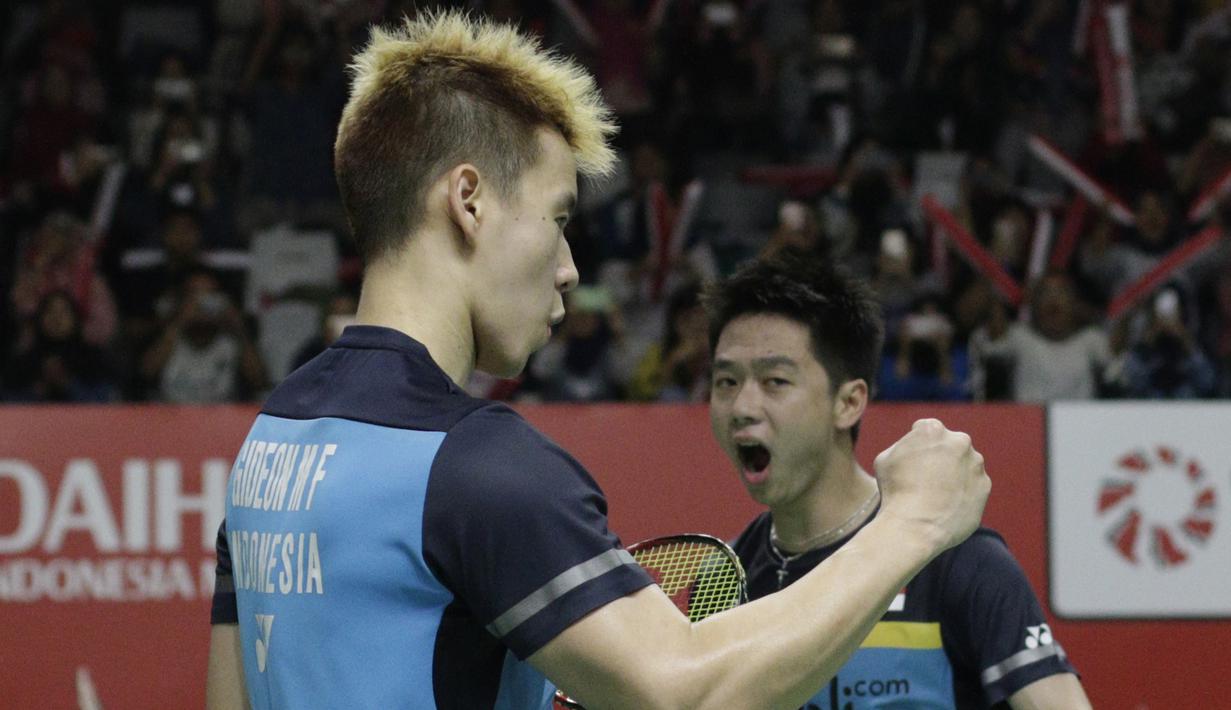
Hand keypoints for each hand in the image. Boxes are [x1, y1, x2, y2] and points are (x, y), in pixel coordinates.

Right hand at [873, 419, 989, 553]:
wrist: (915, 527)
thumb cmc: (895, 492)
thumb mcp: (885, 459)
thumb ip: (904, 446)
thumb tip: (914, 449)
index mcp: (933, 430)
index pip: (925, 430)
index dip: (915, 447)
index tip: (910, 463)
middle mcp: (959, 441)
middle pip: (949, 445)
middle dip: (939, 457)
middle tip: (924, 479)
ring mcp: (975, 464)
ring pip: (963, 464)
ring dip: (953, 474)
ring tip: (935, 496)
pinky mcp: (984, 486)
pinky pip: (973, 485)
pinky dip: (963, 492)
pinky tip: (946, 505)